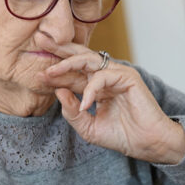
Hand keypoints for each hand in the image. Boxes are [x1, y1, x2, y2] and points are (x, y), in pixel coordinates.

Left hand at [38, 37, 184, 163]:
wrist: (148, 144)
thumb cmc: (123, 135)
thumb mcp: (89, 128)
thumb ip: (72, 112)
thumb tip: (58, 92)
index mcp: (96, 87)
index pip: (72, 74)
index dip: (54, 74)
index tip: (36, 75)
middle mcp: (105, 76)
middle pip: (79, 56)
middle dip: (60, 48)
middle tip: (41, 40)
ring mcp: (117, 74)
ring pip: (88, 60)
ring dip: (67, 64)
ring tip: (50, 73)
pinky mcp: (127, 77)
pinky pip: (102, 77)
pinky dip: (90, 90)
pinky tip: (84, 105)